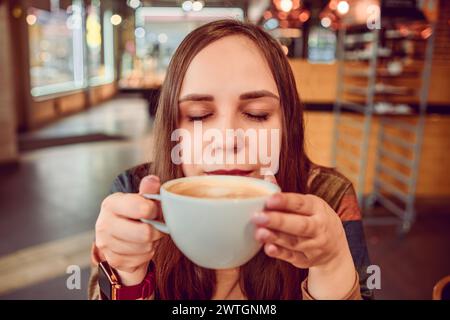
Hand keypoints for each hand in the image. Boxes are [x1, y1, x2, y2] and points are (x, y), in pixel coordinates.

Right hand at [95, 175, 165, 285]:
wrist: (122, 238)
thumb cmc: (135, 215)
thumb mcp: (142, 199)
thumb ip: (149, 190)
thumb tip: (153, 181)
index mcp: (111, 204)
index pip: (139, 208)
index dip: (154, 210)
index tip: (154, 211)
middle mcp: (104, 224)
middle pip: (145, 233)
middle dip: (157, 230)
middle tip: (156, 226)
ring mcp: (107, 244)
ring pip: (145, 247)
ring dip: (152, 242)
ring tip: (148, 235)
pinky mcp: (113, 260)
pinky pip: (142, 259)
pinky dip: (147, 254)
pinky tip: (142, 246)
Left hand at [252, 177, 355, 298]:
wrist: (335, 248)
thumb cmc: (314, 218)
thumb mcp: (308, 204)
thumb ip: (286, 195)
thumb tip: (266, 176)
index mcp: (317, 208)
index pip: (301, 203)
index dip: (285, 201)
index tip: (269, 199)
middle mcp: (319, 227)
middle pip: (300, 225)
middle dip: (278, 221)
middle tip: (258, 216)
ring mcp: (314, 246)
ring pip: (294, 242)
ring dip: (275, 237)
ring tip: (258, 232)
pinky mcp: (306, 260)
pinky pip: (293, 257)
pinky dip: (280, 253)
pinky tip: (268, 247)